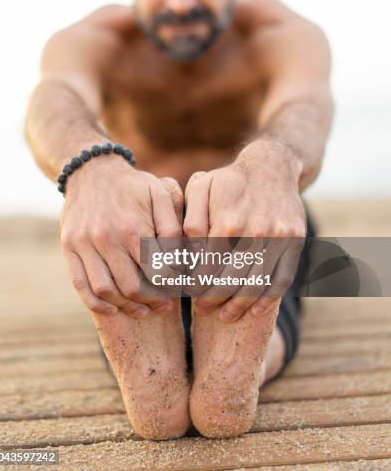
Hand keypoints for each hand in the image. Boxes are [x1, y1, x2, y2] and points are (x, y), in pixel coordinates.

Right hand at [59, 154, 182, 317]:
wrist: (91, 171)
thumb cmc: (132, 186)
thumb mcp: (160, 194)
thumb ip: (172, 227)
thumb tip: (181, 260)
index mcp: (133, 226)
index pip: (155, 271)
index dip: (169, 288)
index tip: (178, 293)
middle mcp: (106, 237)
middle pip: (131, 286)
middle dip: (152, 301)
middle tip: (164, 306)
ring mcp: (84, 244)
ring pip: (106, 290)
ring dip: (127, 307)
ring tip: (143, 310)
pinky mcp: (69, 248)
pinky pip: (80, 285)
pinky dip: (97, 304)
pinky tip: (113, 309)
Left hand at [183, 141, 305, 320]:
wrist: (271, 167)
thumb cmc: (229, 181)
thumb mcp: (201, 188)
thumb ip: (191, 220)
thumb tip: (187, 254)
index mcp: (229, 221)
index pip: (209, 266)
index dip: (197, 284)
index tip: (189, 294)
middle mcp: (256, 232)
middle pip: (232, 280)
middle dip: (213, 299)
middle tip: (202, 309)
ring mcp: (279, 238)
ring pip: (257, 284)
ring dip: (239, 305)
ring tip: (224, 316)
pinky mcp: (295, 242)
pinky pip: (282, 279)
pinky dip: (268, 299)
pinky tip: (254, 311)